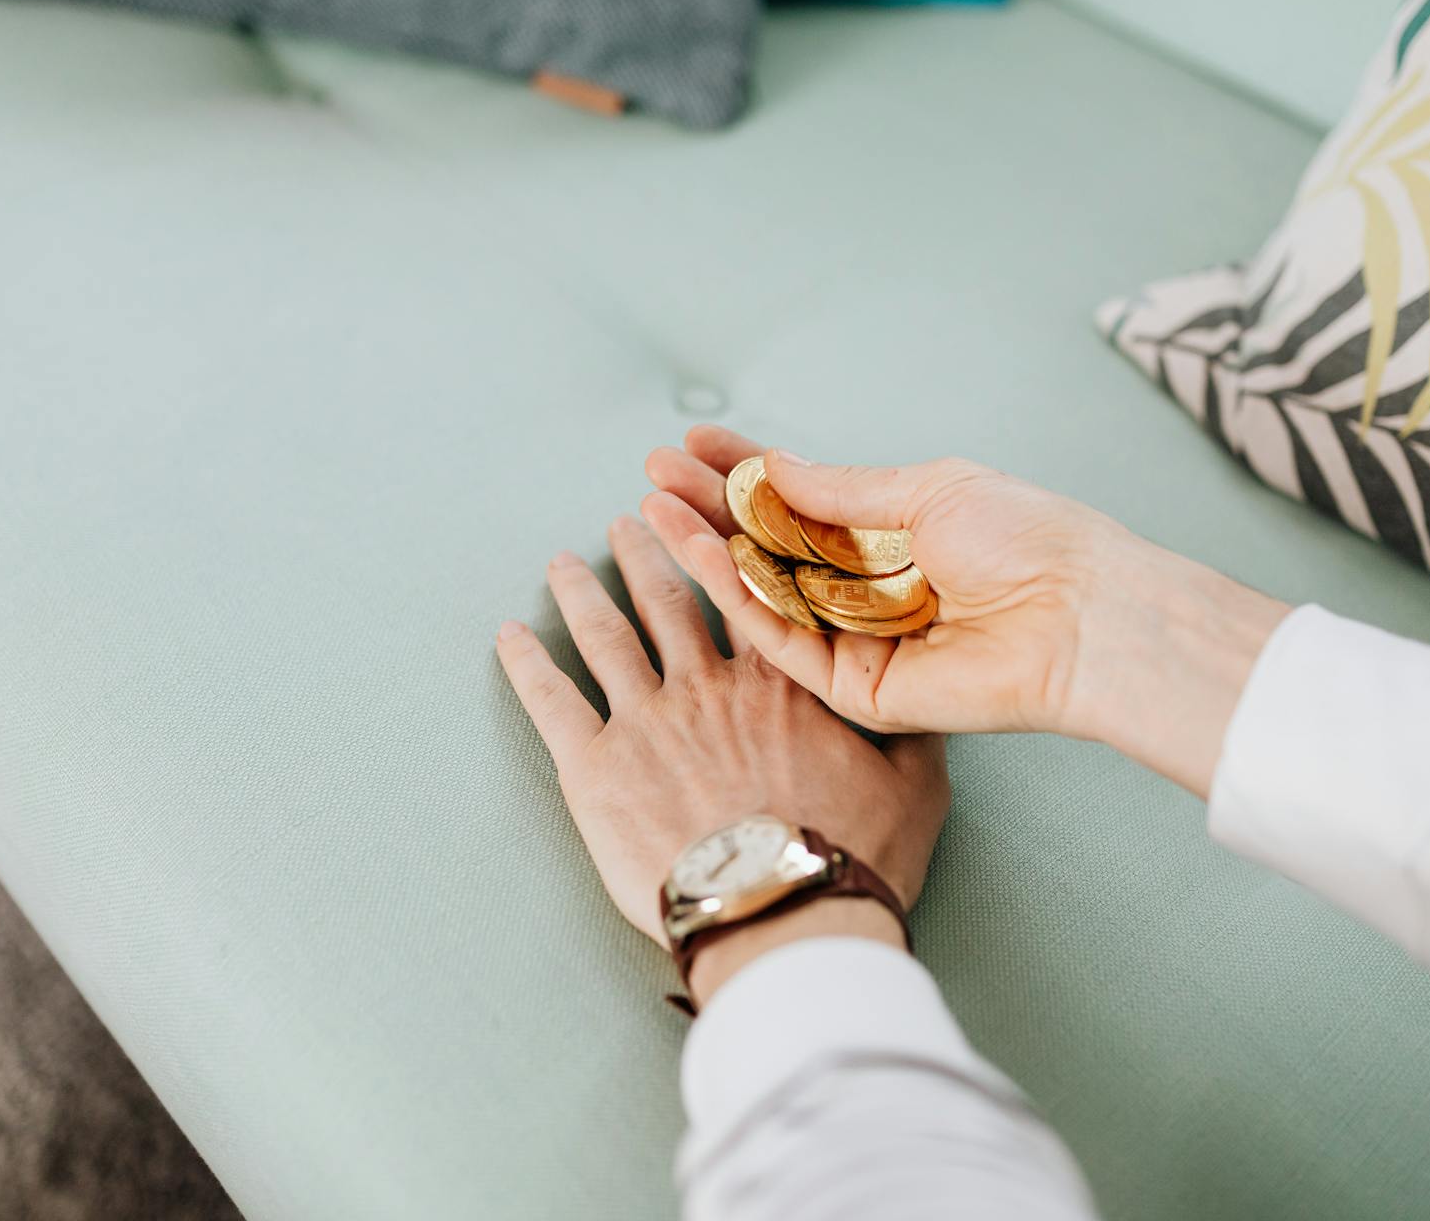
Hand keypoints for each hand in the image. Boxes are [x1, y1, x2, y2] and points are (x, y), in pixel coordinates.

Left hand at [495, 516, 949, 997]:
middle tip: (628, 518)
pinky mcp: (594, 766)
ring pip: (606, 636)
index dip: (721, 552)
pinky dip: (526, 663)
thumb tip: (921, 697)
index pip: (744, 593)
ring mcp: (646, 719)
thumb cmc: (850, 857)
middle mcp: (707, 685)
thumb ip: (912, 732)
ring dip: (582, 591)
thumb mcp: (915, 788)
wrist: (781, 911)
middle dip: (646, 551)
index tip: (705, 517)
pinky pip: (551, 700)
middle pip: (667, 600)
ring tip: (563, 562)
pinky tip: (508, 635)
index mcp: (778, 681)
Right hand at [643, 427, 1290, 795]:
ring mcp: (859, 641)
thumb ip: (843, 490)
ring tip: (654, 510)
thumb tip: (773, 466)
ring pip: (765, 597)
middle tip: (651, 474)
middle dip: (710, 511)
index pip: (800, 504)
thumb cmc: (1026, 541)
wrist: (1081, 613)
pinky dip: (742, 601)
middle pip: (770, 550)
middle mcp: (868, 590)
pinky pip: (785, 643)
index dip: (745, 472)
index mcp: (892, 537)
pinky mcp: (857, 691)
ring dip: (708, 552)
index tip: (692, 442)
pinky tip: (706, 557)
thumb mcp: (927, 489)